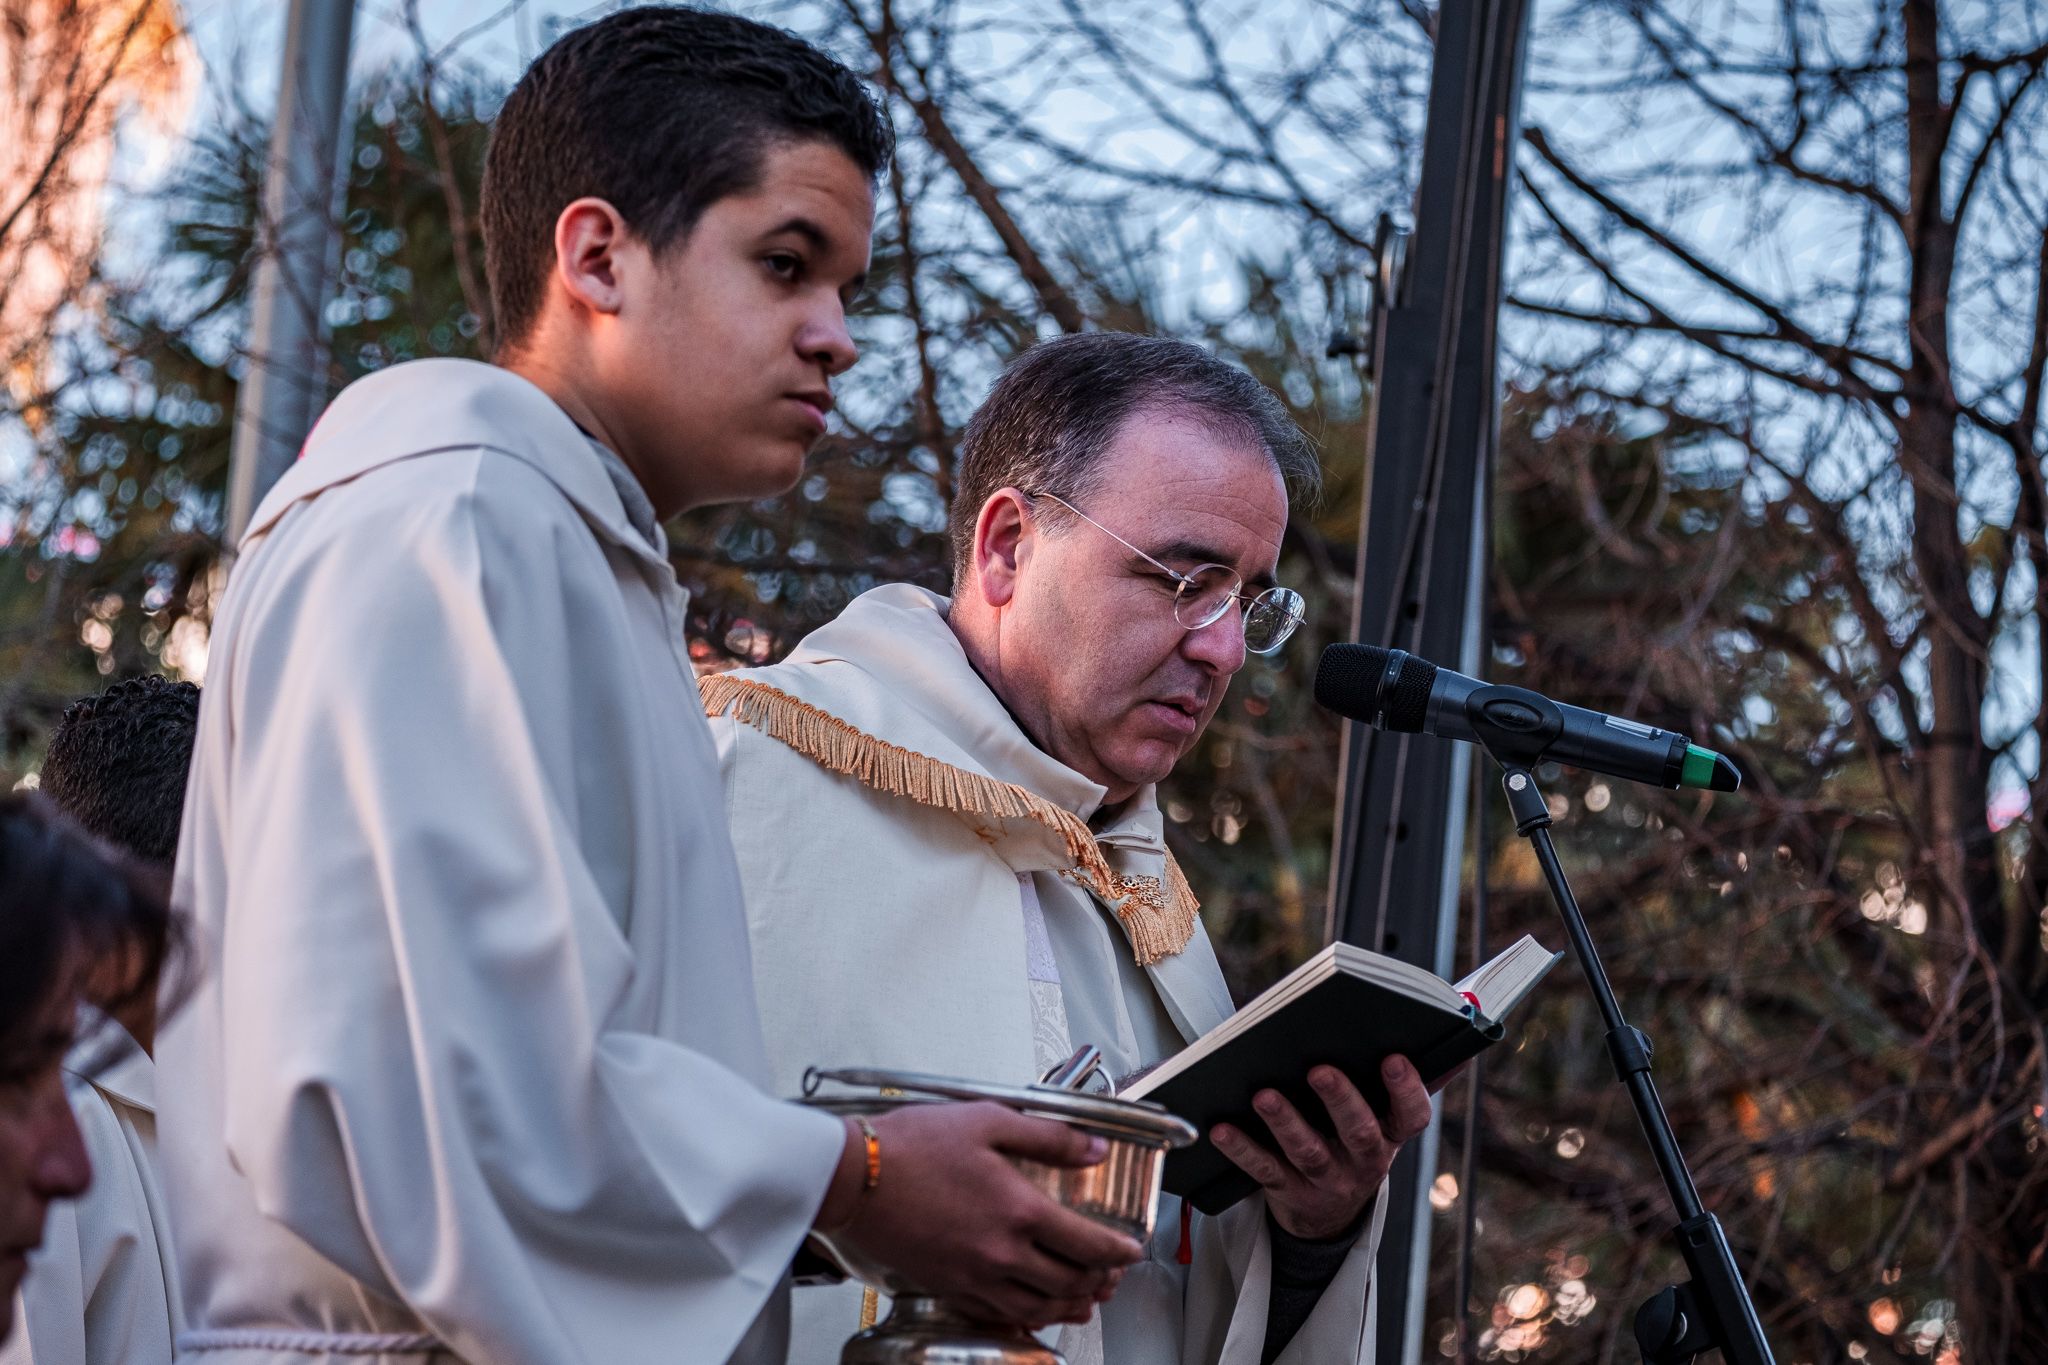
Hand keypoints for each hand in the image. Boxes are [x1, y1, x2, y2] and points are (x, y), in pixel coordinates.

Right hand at [819, 1102, 1142, 1327]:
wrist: (853, 1177)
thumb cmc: (913, 1144)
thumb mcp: (988, 1120)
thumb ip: (1048, 1137)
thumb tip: (1093, 1150)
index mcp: (1019, 1210)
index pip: (1088, 1244)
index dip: (1118, 1253)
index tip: (1131, 1252)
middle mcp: (1002, 1253)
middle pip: (1068, 1283)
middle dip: (1099, 1281)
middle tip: (1112, 1276)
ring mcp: (974, 1276)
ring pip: (1037, 1307)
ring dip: (1070, 1306)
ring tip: (1085, 1300)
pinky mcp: (948, 1286)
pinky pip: (998, 1314)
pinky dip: (1026, 1317)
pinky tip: (1032, 1310)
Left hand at [1210, 1056, 1433, 1240]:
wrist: (1327, 1215)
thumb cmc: (1355, 1142)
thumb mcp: (1387, 1118)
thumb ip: (1415, 1076)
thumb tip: (1456, 1027)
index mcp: (1391, 1135)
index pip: (1412, 1116)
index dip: (1406, 1089)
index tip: (1394, 1057)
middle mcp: (1364, 1161)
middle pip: (1358, 1132)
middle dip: (1341, 1100)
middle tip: (1320, 1069)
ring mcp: (1326, 1181)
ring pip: (1307, 1152)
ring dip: (1286, 1122)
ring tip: (1264, 1095)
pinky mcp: (1288, 1193)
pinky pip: (1264, 1171)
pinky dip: (1242, 1149)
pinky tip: (1222, 1128)